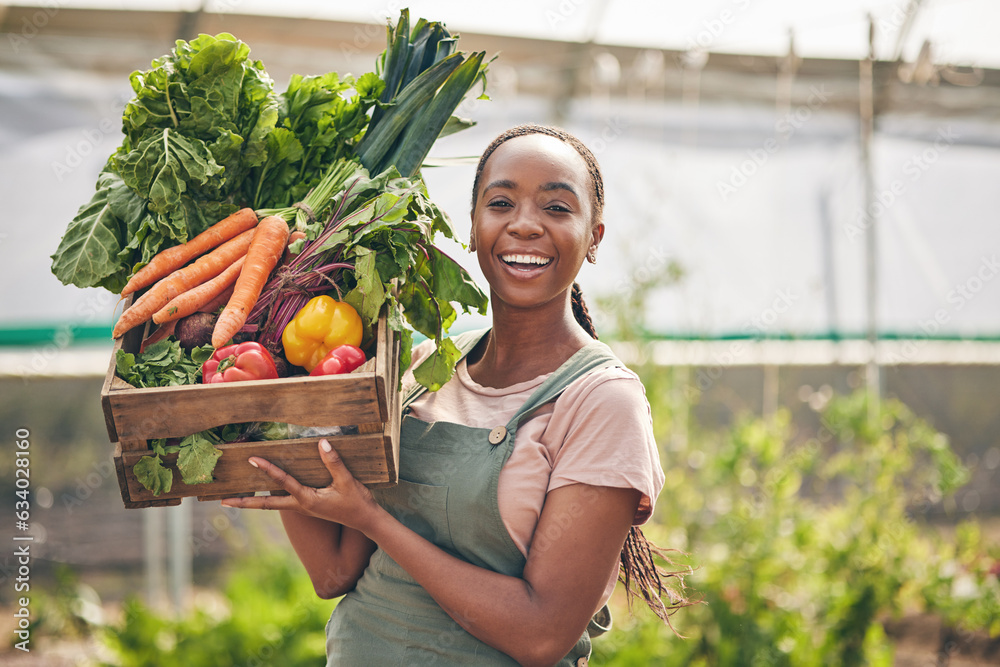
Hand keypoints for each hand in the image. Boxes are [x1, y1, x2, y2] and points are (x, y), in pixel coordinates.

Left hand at [221, 439, 378, 530]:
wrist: (365, 520)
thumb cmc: (357, 502)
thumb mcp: (347, 480)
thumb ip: (334, 462)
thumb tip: (322, 443)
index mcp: (307, 500)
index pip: (282, 482)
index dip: (267, 469)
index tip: (252, 459)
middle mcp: (300, 506)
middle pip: (265, 505)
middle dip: (244, 503)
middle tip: (222, 501)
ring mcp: (302, 508)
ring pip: (271, 505)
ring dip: (253, 502)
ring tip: (234, 499)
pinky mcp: (306, 507)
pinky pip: (281, 503)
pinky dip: (268, 499)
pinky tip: (263, 494)